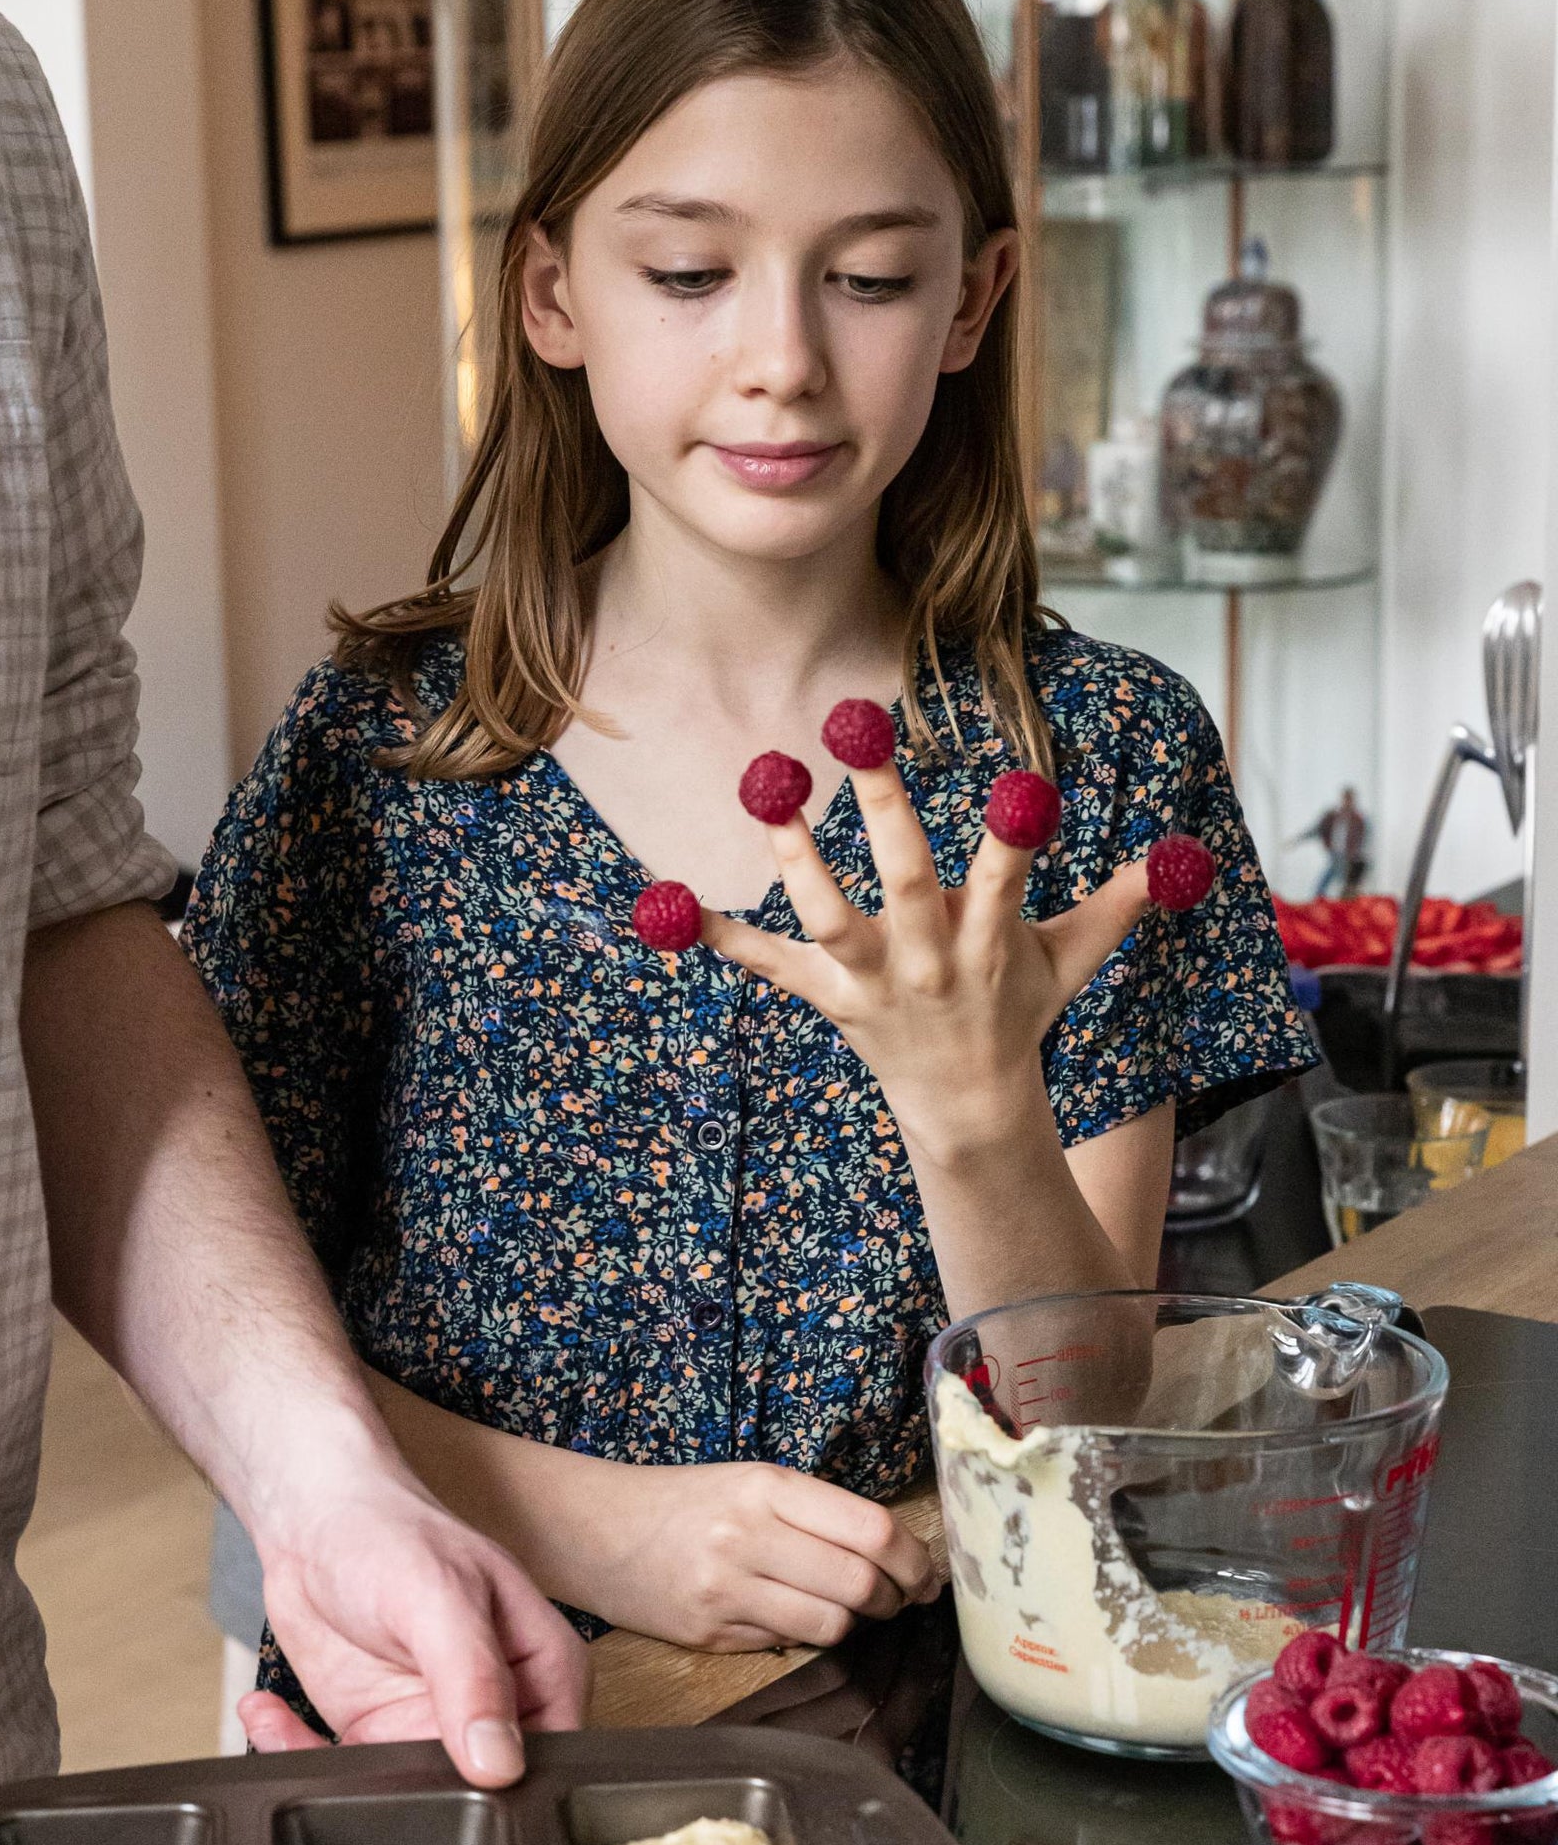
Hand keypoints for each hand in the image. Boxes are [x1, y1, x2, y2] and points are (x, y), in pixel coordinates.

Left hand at [239, 1467, 589, 1776]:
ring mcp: (434, 1728)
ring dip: (343, 1777)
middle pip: (480, 1795)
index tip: (447, 1784)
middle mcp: (498, 1710)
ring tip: (292, 1735)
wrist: (313, 1519)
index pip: (553, 1760)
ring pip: (405, 1796)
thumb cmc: (390, 1531)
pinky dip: (297, 1753)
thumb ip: (472, 1679)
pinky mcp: (376, 1736)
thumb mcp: (438, 1598)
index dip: (512, 1790)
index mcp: (544, 1673)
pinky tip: (266, 1713)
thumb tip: (499, 1764)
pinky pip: (345, 1776)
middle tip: (357, 1763)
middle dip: (414, 1795)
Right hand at [585, 1460, 939, 1652]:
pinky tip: (791, 1616)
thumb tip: (896, 1553)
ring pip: (832, 1624)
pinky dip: (803, 1636)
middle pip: (861, 1583)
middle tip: (898, 1599)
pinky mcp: (709, 1634)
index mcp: (766, 1487)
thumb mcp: (750, 1482)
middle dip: (894, 1599)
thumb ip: (817, 1512)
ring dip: (853, 1623)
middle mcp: (747, 1536)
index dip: (915, 1559)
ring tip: (846, 1609)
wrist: (593, 1529)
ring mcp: (726, 1589)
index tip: (926, 1574)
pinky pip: (787, 1644)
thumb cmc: (682, 1502)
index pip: (872, 1530)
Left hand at [706, 761, 1151, 1166]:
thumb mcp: (1073, 961)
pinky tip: (661, 903)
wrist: (970, 1107)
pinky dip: (716, 934)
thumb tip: (1181, 855)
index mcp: (991, 942)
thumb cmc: (1019, 1012)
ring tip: (769, 790)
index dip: (1014, 837)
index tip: (1018, 785)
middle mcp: (929, 961)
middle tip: (863, 737)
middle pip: (908, 882)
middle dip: (888, 811)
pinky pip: (766, 962)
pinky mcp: (826, 996)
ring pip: (831, 917)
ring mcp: (872, 982)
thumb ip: (1120, 903)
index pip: (1008, 878)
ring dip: (797, 857)